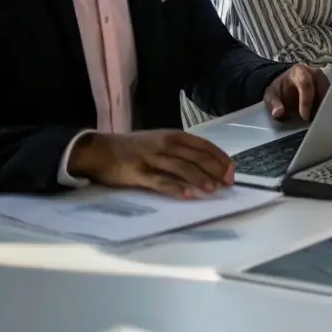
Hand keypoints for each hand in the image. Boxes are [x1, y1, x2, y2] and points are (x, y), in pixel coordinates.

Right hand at [68, 130, 233, 198]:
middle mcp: (165, 144)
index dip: (219, 157)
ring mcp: (151, 158)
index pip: (203, 145)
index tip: (232, 170)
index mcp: (173, 136)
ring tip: (213, 189)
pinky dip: (175, 188)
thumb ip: (180, 150)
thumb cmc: (134, 147)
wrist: (100, 149)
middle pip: (196, 157)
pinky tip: (187, 195)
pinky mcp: (137, 173)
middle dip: (215, 170)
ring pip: (181, 168)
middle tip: (228, 183)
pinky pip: (159, 181)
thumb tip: (206, 164)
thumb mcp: (160, 140)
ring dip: (199, 178)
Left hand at [264, 63, 330, 120]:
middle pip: (321, 90)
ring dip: (323, 109)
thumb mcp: (271, 95)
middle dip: (317, 107)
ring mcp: (324, 78)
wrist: (287, 83)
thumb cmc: (281, 89)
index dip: (306, 102)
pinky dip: (327, 108)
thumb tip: (278, 113)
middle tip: (312, 122)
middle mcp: (314, 72)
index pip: (306, 84)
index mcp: (299, 71)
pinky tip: (322, 117)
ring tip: (316, 121)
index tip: (304, 117)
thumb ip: (274, 103)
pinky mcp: (329, 86)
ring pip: (329, 95)